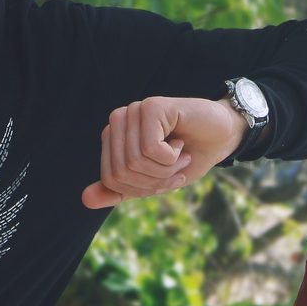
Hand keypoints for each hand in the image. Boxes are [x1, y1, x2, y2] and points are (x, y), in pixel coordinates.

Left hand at [81, 96, 247, 209]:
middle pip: (121, 172)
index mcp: (113, 136)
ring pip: (135, 161)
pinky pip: (150, 149)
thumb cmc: (188, 156)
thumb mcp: (151, 182)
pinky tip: (180, 142)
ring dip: (165, 169)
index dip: (141, 188)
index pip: (111, 179)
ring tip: (180, 154)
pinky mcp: (151, 106)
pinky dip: (170, 156)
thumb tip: (84, 199)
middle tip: (176, 166)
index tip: (165, 177)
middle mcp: (118, 120)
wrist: (222, 137)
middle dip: (154, 180)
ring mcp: (133, 111)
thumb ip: (119, 190)